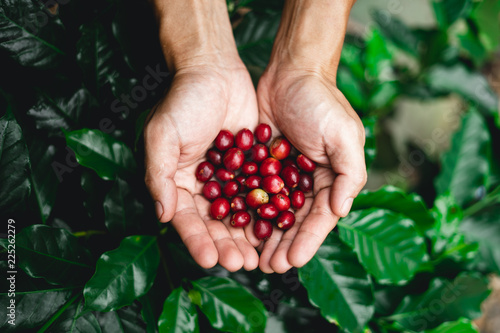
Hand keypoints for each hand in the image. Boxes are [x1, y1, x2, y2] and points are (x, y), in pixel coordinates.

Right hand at [144, 64, 260, 270]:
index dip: (197, 240)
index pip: (186, 219)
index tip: (210, 260)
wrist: (214, 72)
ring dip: (247, 236)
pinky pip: (258, 193)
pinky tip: (276, 228)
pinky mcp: (250, 167)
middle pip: (214, 223)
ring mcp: (228, 178)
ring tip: (258, 256)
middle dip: (226, 245)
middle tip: (242, 264)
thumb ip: (158, 175)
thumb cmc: (183, 101)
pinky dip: (265, 211)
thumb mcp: (163, 135)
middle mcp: (203, 186)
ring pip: (239, 214)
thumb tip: (161, 215)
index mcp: (177, 183)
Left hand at [255, 68, 366, 272]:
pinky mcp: (261, 165)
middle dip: (284, 246)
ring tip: (253, 258)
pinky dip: (247, 211)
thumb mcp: (344, 134)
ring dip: (265, 237)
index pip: (321, 218)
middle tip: (268, 268)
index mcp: (331, 179)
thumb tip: (341, 210)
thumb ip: (349, 173)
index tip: (292, 261)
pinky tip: (237, 228)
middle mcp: (308, 182)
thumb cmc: (321, 101)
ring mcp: (283, 175)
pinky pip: (254, 192)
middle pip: (295, 222)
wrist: (291, 72)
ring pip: (273, 213)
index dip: (308, 241)